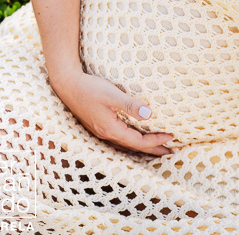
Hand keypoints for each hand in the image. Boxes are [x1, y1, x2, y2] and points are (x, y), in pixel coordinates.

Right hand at [51, 70, 173, 155]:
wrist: (67, 84)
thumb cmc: (89, 88)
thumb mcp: (111, 94)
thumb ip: (130, 105)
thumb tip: (150, 114)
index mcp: (111, 129)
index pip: (139, 141)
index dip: (156, 140)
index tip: (171, 136)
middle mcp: (106, 134)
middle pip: (134, 147)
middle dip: (152, 149)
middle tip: (169, 153)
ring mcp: (100, 131)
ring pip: (126, 144)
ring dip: (142, 146)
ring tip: (155, 147)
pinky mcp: (97, 125)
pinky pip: (119, 138)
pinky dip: (131, 140)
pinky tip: (133, 137)